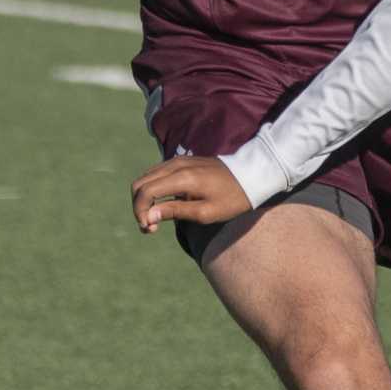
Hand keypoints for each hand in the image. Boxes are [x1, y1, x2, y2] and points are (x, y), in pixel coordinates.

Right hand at [130, 156, 250, 233]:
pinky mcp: (181, 162)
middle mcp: (175, 165)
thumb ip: (175, 212)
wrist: (251, 177)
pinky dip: (152, 190)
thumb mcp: (206, 212)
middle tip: (151, 227)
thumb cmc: (232, 199)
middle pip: (139, 183)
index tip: (149, 228)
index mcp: (182, 178)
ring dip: (144, 199)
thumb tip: (148, 216)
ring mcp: (178, 161)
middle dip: (139, 207)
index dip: (139, 211)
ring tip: (156, 219)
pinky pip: (156, 174)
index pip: (144, 191)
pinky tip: (163, 205)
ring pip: (145, 178)